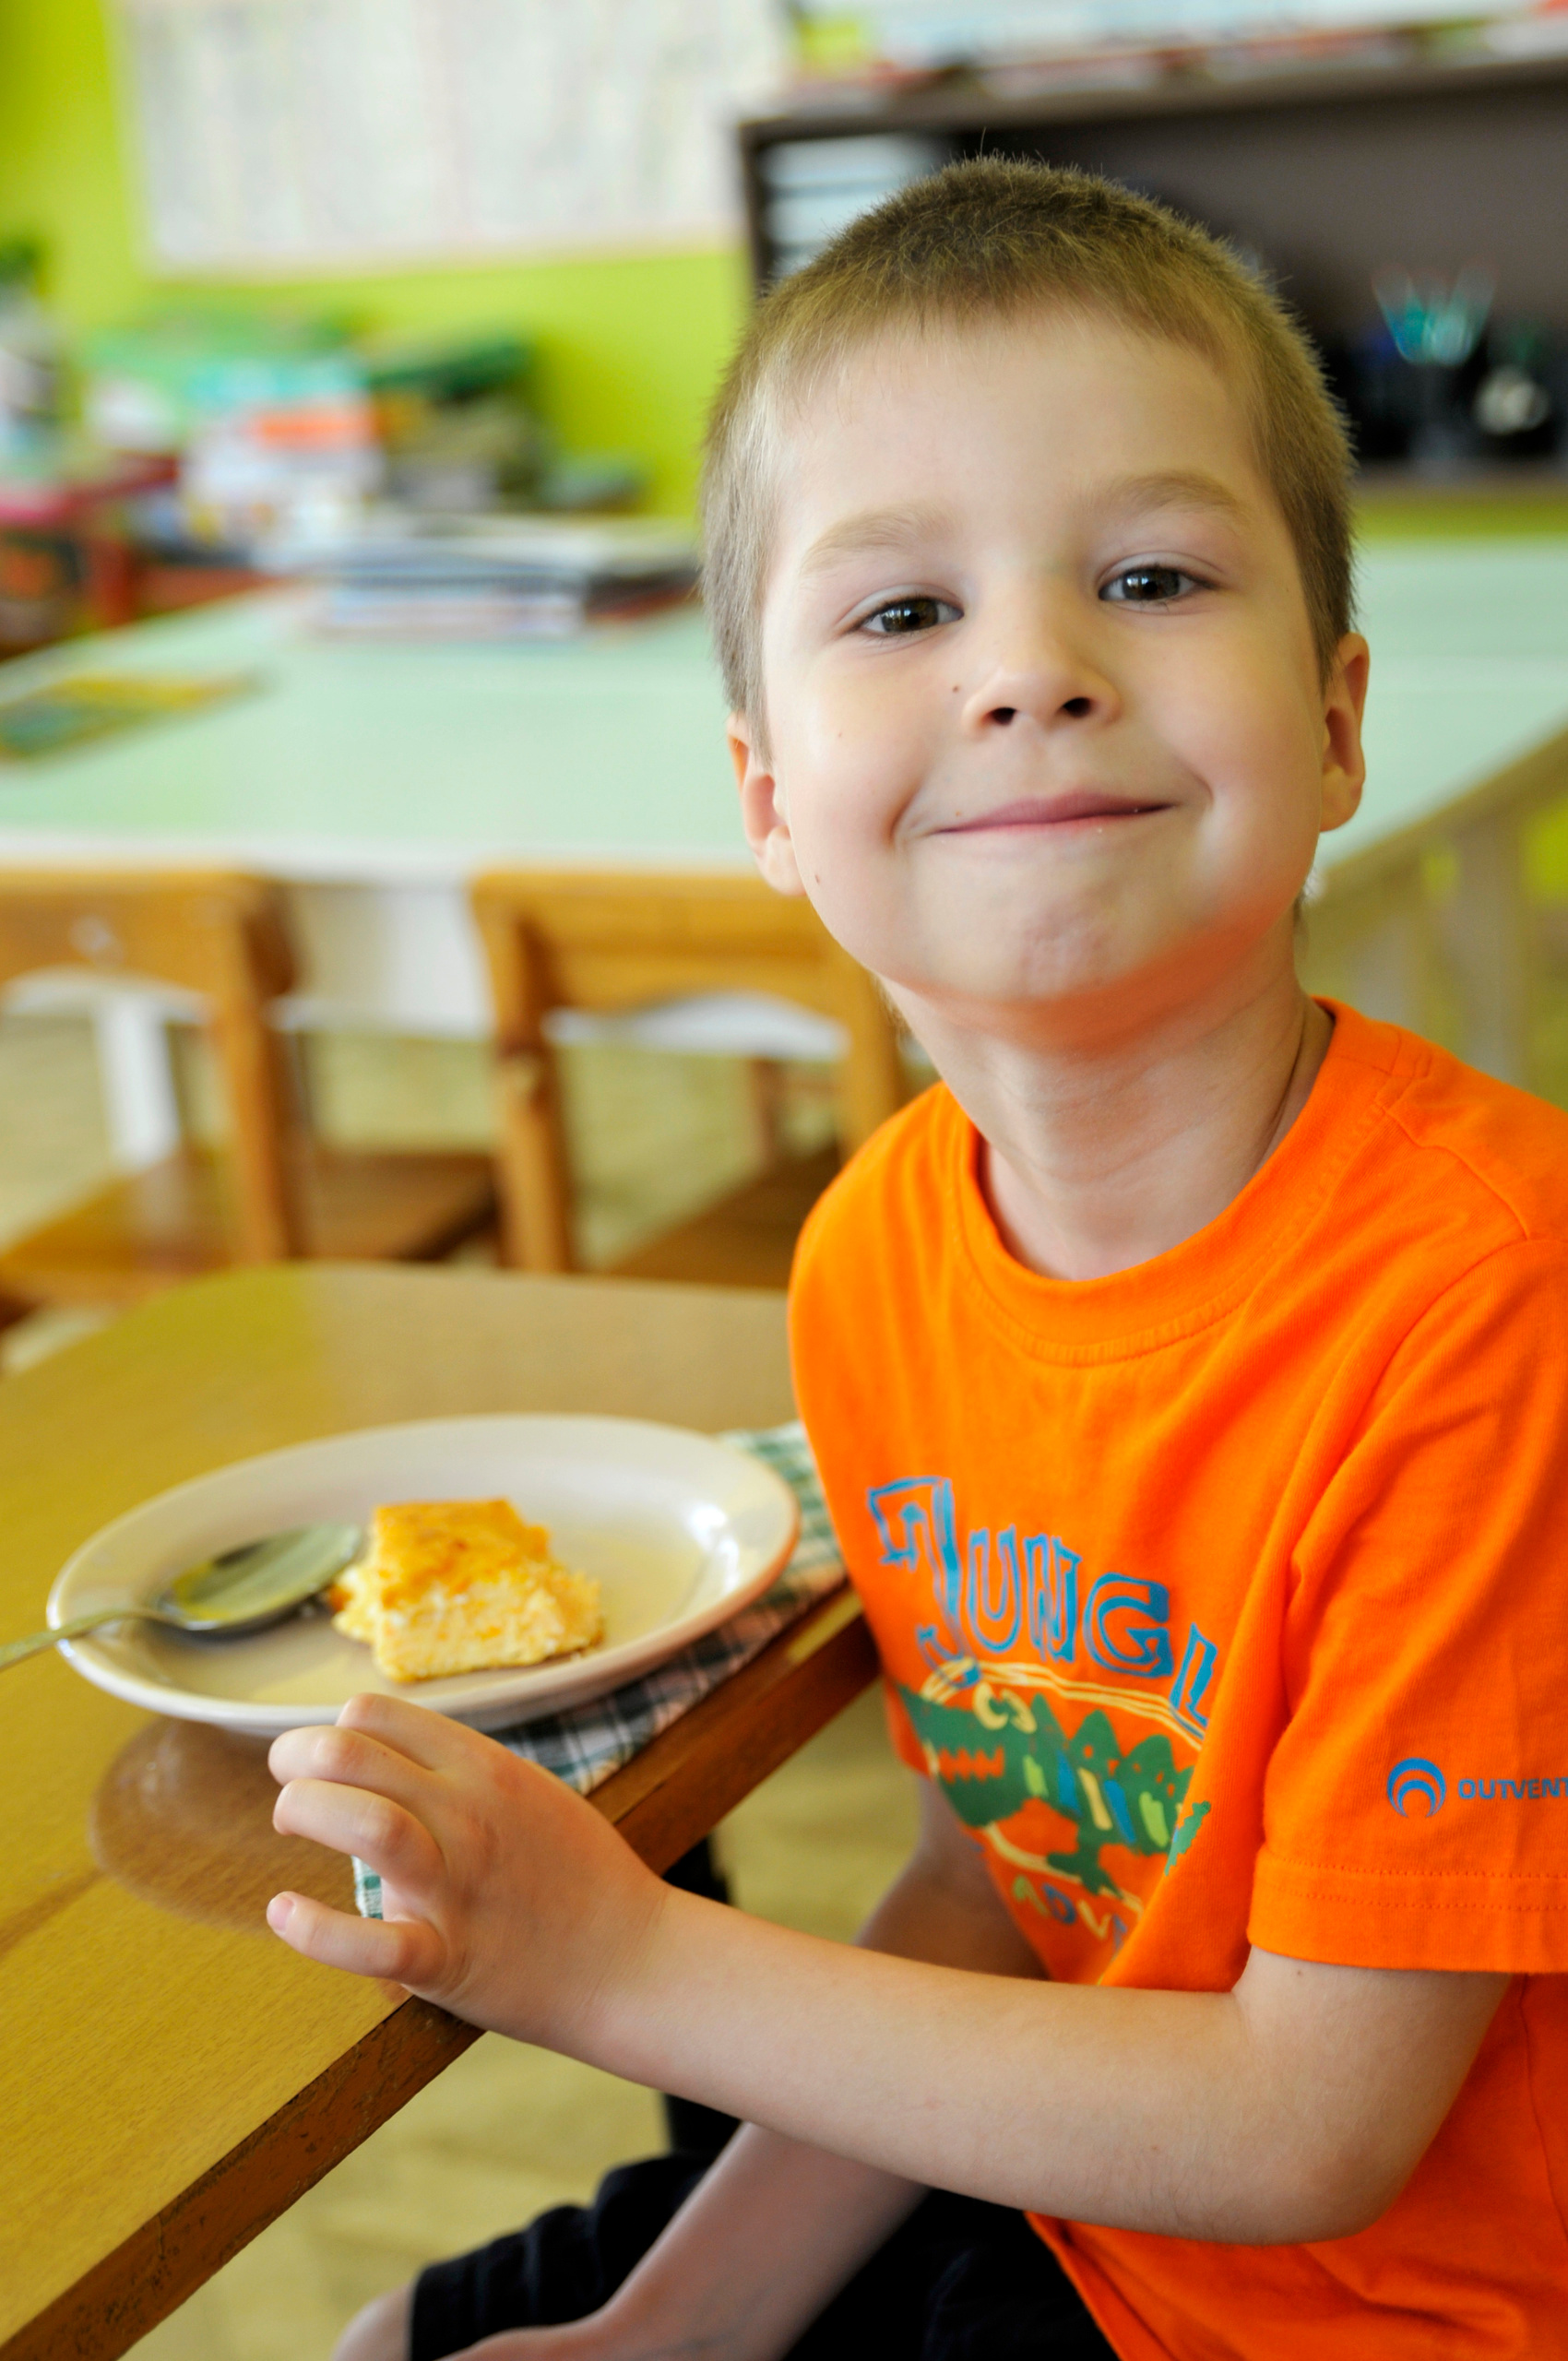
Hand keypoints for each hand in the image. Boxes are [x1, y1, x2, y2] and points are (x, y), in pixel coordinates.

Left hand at [267, 1694, 666, 2051]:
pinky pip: (370, 1944)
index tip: (319, 1760)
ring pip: (363, 1822)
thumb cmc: (577, 1875)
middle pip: (350, 1754)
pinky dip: (312, 1928)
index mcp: (485, 1768)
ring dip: (303, 1812)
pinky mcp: (449, 1962)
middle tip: (288, 1784)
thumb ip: (460, 1769)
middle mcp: (467, 1815)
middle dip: (295, 1759)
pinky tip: (285, 1911)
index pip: (374, 1714)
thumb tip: (381, 1748)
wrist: (633, 1960)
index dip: (329, 1729)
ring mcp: (457, 1887)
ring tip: (291, 1825)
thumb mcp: (528, 1790)